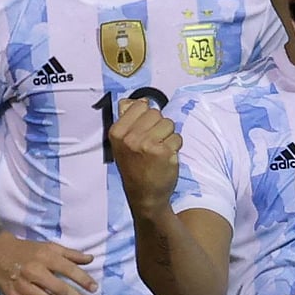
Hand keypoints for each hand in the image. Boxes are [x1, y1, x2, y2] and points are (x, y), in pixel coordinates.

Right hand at [0, 232, 96, 294]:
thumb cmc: (28, 250)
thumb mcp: (49, 247)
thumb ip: (70, 254)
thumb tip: (91, 258)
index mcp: (45, 257)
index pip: (68, 270)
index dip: (83, 280)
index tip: (94, 288)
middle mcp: (35, 272)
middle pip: (59, 289)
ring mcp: (24, 286)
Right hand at [108, 98, 182, 217]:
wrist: (144, 195)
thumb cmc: (134, 166)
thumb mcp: (121, 143)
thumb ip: (128, 120)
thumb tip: (142, 100)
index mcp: (117, 132)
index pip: (140, 105)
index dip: (146, 117)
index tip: (143, 130)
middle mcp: (130, 138)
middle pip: (156, 113)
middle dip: (158, 126)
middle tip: (152, 143)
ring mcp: (147, 145)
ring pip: (169, 123)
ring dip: (168, 136)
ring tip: (159, 150)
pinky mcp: (164, 152)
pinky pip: (177, 137)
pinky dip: (175, 146)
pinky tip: (166, 157)